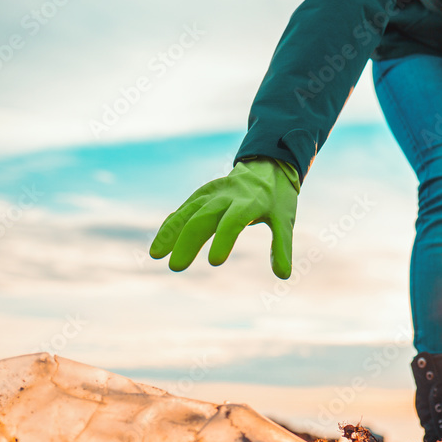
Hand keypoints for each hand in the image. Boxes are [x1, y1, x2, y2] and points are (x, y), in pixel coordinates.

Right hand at [149, 158, 299, 276]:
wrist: (267, 166)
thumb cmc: (277, 197)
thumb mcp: (285, 220)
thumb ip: (282, 247)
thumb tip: (283, 276)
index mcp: (249, 201)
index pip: (233, 221)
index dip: (224, 240)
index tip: (215, 262)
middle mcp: (226, 195)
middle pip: (203, 218)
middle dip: (188, 242)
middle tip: (176, 267)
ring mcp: (210, 194)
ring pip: (187, 212)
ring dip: (170, 233)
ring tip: (156, 255)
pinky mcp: (201, 196)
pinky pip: (183, 210)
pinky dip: (171, 225)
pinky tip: (160, 244)